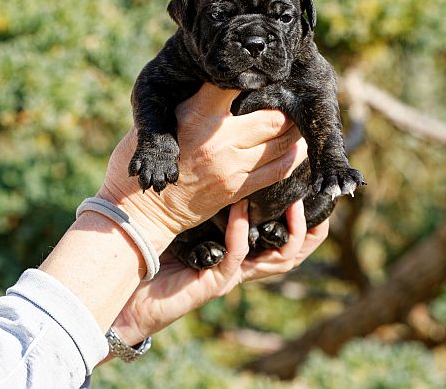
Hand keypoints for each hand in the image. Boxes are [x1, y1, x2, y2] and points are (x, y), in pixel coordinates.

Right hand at [98, 83, 307, 240]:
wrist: (142, 209)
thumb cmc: (146, 158)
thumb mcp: (158, 120)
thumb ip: (191, 101)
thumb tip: (221, 82)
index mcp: (197, 116)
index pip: (235, 84)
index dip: (254, 76)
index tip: (267, 74)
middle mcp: (220, 140)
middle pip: (273, 118)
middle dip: (287, 108)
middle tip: (292, 101)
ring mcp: (232, 167)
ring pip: (283, 144)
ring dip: (295, 132)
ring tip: (299, 122)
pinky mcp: (238, 189)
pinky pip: (278, 171)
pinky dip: (293, 157)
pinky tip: (298, 148)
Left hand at [109, 199, 328, 347]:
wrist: (132, 287)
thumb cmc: (161, 246)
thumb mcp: (195, 216)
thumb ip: (212, 196)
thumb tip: (222, 158)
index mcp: (243, 247)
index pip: (285, 236)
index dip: (304, 218)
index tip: (308, 187)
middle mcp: (244, 262)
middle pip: (294, 252)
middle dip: (310, 228)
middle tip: (313, 197)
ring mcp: (232, 273)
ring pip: (279, 260)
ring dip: (289, 230)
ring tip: (290, 201)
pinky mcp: (214, 281)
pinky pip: (237, 257)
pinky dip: (240, 231)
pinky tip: (239, 208)